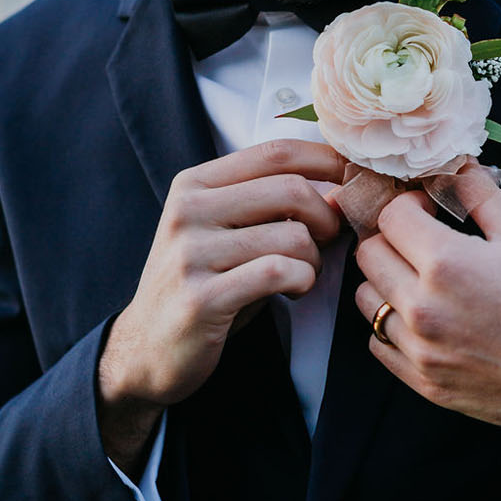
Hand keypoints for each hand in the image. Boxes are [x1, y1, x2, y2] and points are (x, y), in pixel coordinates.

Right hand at [98, 139, 344, 472]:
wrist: (147, 349)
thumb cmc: (204, 284)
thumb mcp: (227, 232)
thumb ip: (270, 205)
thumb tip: (339, 187)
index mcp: (195, 184)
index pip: (274, 152)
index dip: (326, 159)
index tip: (353, 177)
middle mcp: (188, 211)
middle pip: (290, 189)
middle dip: (326, 216)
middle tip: (327, 240)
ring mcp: (191, 253)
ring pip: (292, 236)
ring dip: (314, 259)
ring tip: (301, 275)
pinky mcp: (201, 297)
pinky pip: (278, 273)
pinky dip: (302, 281)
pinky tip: (293, 291)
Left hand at [354, 164, 500, 442]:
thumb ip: (480, 196)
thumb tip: (456, 164)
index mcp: (446, 264)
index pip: (391, 217)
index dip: (409, 205)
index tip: (429, 210)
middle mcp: (423, 309)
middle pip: (370, 255)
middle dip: (393, 239)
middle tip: (424, 240)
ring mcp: (422, 352)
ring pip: (367, 301)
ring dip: (387, 282)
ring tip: (423, 279)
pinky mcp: (426, 385)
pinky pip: (379, 345)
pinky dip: (393, 326)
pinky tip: (426, 317)